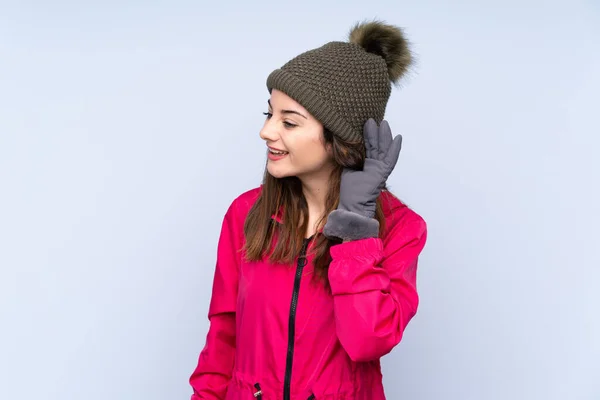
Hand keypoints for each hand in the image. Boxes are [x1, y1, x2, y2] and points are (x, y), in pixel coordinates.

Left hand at [323, 118, 401, 240]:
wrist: (353, 205)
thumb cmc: (350, 191)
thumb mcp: (347, 169)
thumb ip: (348, 158)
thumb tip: (340, 145)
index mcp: (368, 164)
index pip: (369, 146)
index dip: (369, 135)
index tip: (367, 122)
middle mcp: (376, 165)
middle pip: (377, 145)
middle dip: (376, 132)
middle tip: (374, 118)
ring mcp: (380, 169)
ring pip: (383, 149)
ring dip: (384, 136)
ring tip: (384, 123)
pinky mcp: (383, 172)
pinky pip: (391, 159)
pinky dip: (395, 149)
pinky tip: (398, 138)